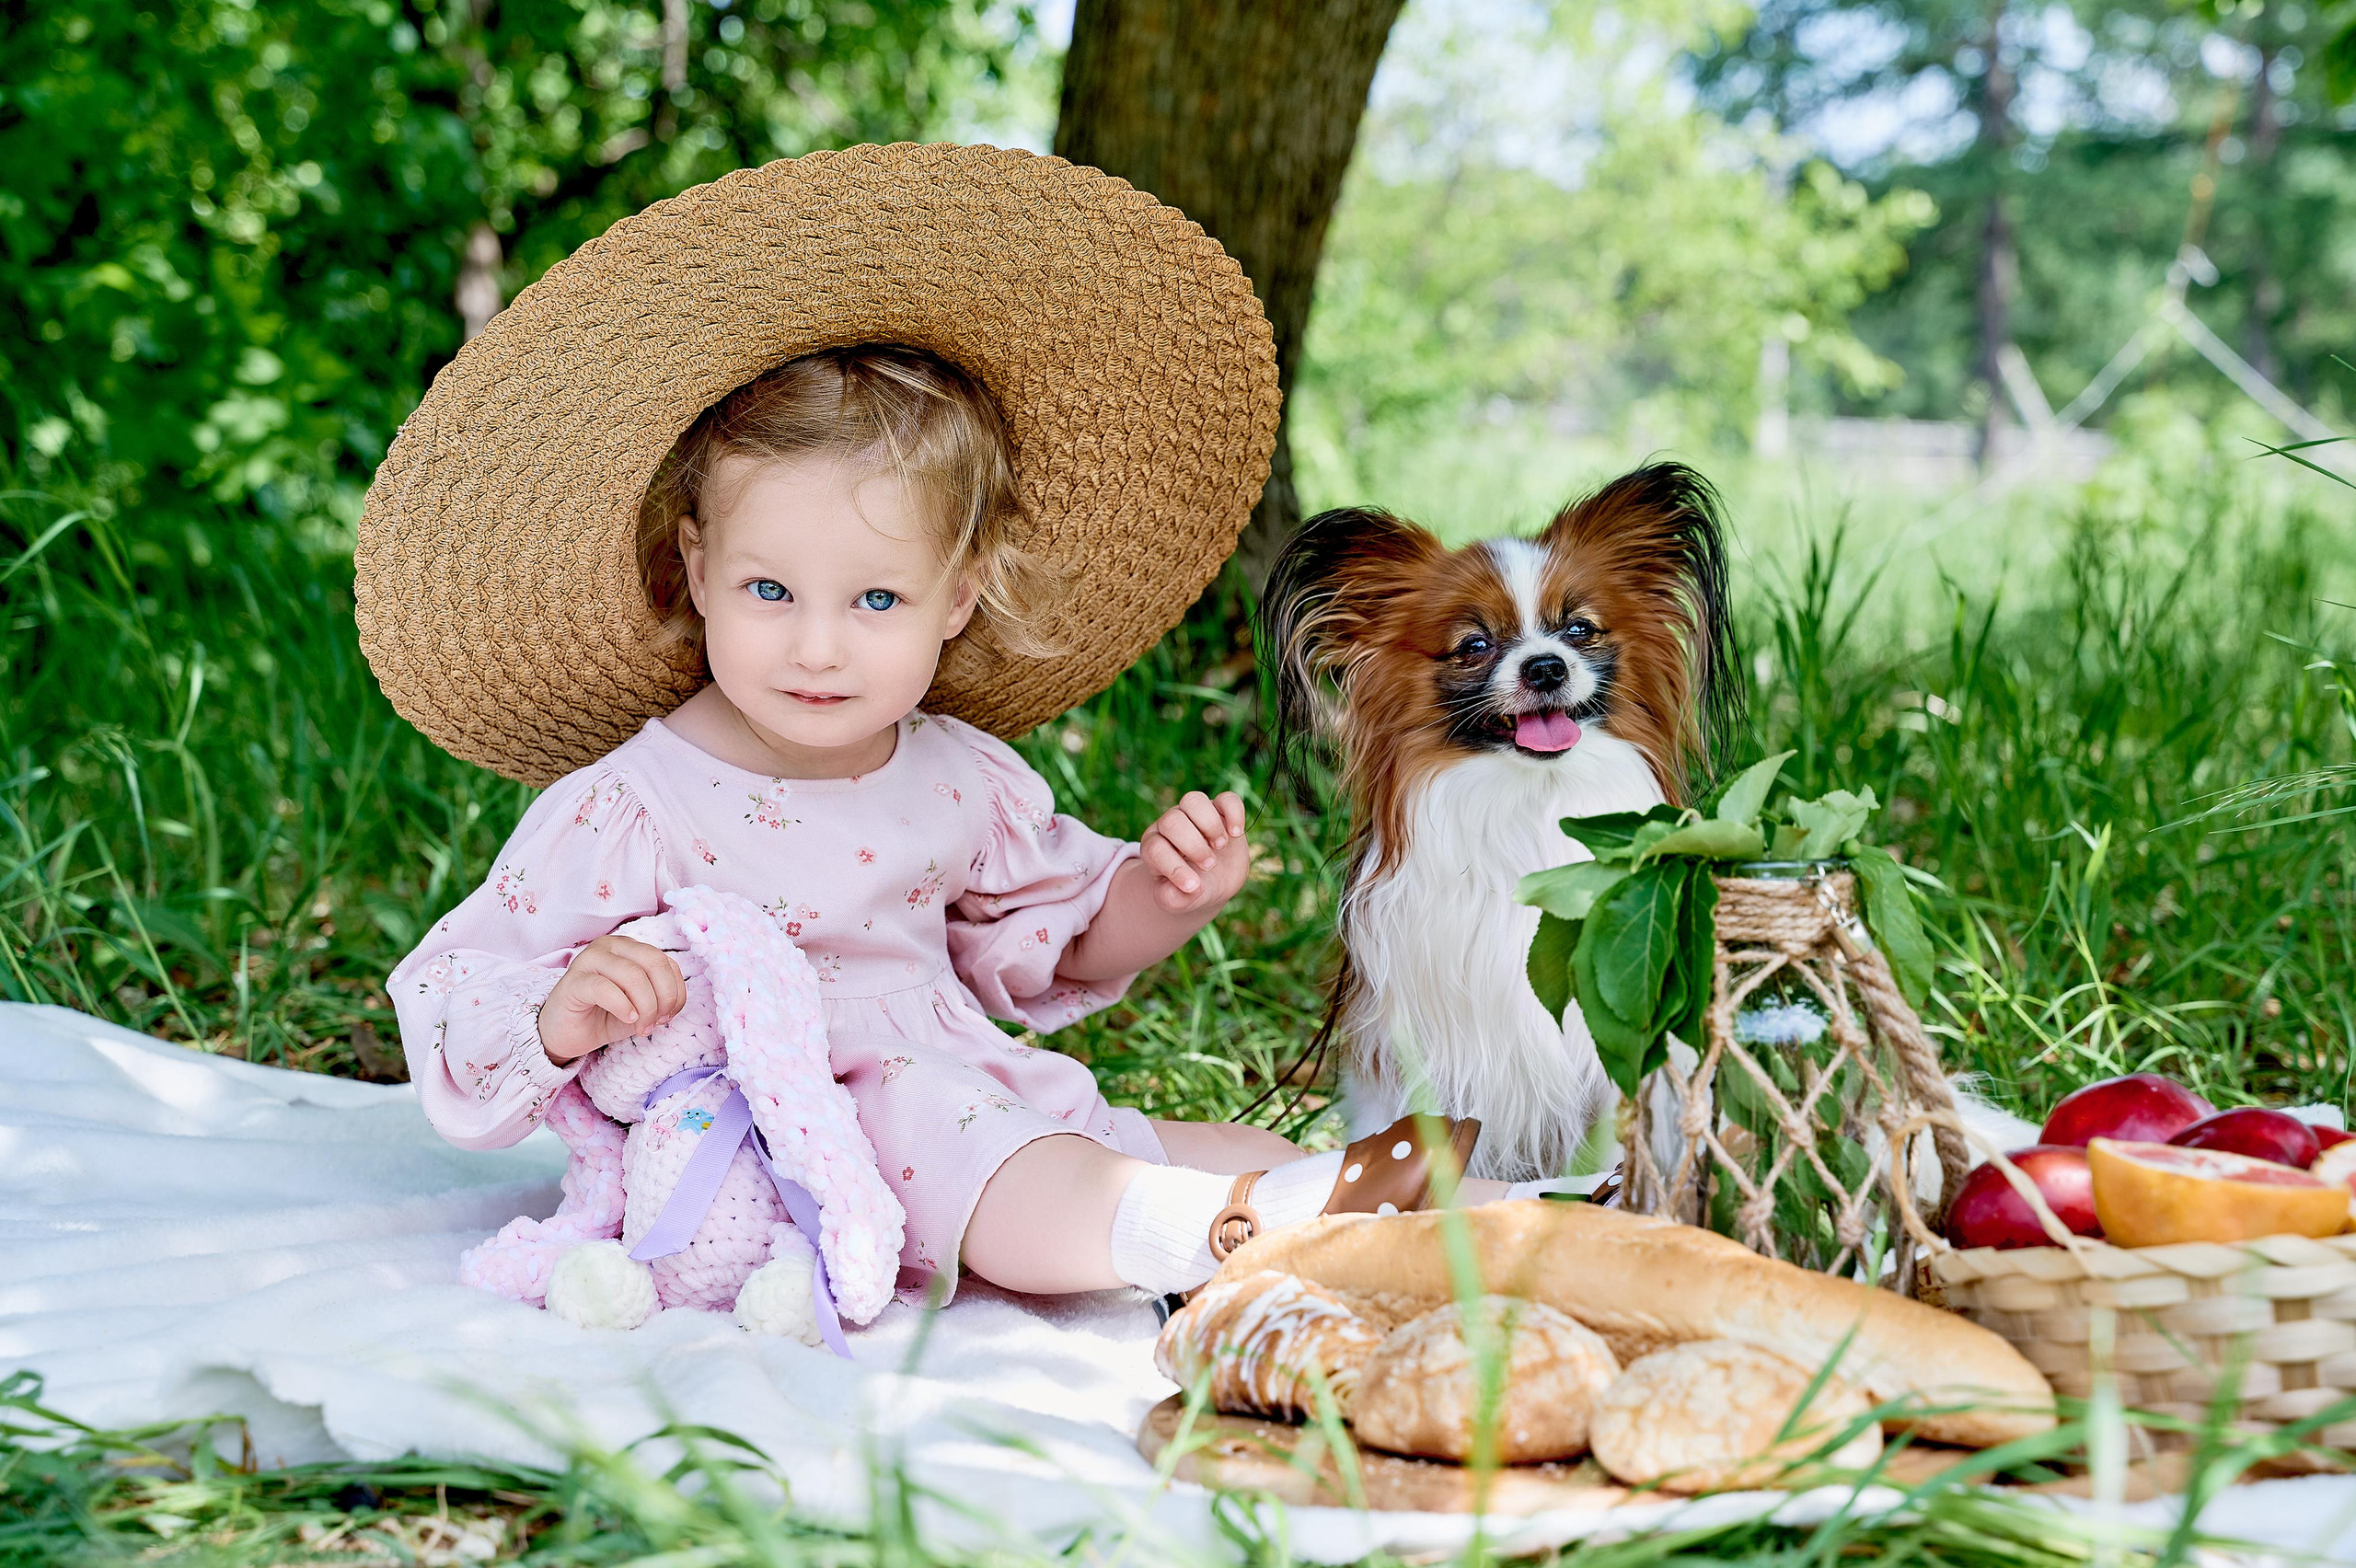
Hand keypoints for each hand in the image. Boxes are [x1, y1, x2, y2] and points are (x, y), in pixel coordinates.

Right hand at [538, 934, 685, 1064]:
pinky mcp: (573, 980)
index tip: (668, 1017)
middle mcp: (611, 946)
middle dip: (664, 998)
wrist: (566, 1034)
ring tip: (641, 1027)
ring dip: (646, 1007)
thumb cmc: (605, 1016)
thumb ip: (661, 996)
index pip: (666, 962)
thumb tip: (675, 1001)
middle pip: (654, 962)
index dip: (676, 992)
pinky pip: (605, 988)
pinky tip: (627, 1019)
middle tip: (656, 1023)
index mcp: (630, 948)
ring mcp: (590, 959)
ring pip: (633, 975)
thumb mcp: (642, 1006)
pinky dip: (623, 1006)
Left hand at [1140, 790, 1249, 915]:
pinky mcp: (1220, 810)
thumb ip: (1174, 898)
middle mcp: (1170, 825)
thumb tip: (1192, 886)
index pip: (1156, 848)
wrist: (1212, 882)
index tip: (1194, 888)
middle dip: (1193, 846)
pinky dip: (1233, 813)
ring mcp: (1194, 815)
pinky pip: (1226, 798)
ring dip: (1209, 825)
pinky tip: (1235, 833)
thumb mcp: (1178, 901)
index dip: (1174, 868)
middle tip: (1209, 865)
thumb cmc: (1190, 891)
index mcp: (1154, 847)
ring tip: (1220, 846)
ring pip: (1193, 800)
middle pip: (1172, 821)